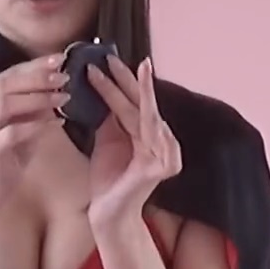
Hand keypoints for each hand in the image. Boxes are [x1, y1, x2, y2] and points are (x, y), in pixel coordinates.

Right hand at [0, 53, 68, 195]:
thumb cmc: (10, 146)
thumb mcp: (23, 115)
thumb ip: (33, 95)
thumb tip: (58, 73)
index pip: (8, 73)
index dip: (34, 65)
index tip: (60, 58)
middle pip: (4, 84)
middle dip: (36, 79)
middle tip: (64, 78)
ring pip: (5, 105)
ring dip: (37, 99)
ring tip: (63, 99)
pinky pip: (13, 133)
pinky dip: (37, 125)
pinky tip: (58, 123)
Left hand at [85, 56, 181, 225]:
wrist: (107, 211)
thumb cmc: (108, 176)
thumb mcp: (107, 138)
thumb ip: (111, 115)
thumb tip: (104, 84)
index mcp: (149, 133)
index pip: (135, 101)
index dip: (121, 80)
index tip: (105, 59)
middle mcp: (162, 140)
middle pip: (142, 103)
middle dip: (124, 78)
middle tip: (108, 56)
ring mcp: (165, 153)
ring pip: (144, 114)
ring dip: (126, 90)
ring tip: (112, 68)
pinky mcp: (160, 167)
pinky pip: (150, 136)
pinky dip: (142, 116)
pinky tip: (132, 99)